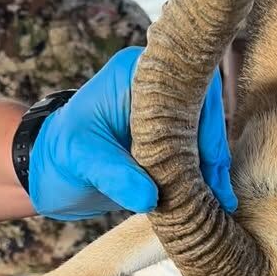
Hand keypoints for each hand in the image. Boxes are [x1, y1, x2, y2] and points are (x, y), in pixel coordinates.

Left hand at [29, 48, 236, 219]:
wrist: (56, 173)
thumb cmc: (63, 155)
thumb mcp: (83, 160)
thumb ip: (114, 175)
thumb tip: (150, 197)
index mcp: (137, 74)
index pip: (184, 86)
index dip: (200, 120)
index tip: (204, 157)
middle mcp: (159, 88)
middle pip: (204, 112)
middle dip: (211, 151)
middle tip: (214, 188)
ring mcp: (169, 115)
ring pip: (206, 136)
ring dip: (213, 168)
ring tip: (220, 201)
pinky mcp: (173, 140)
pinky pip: (200, 155)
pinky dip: (207, 178)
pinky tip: (217, 202)